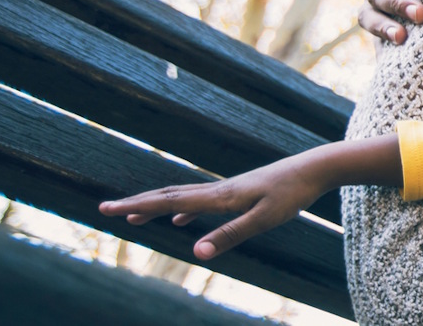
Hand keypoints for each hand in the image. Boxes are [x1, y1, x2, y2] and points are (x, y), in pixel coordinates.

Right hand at [98, 155, 330, 259]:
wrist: (315, 168)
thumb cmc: (292, 194)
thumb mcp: (263, 220)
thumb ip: (230, 236)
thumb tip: (195, 253)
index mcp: (218, 197)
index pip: (168, 203)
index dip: (137, 207)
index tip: (107, 209)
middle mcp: (217, 190)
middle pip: (168, 196)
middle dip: (137, 204)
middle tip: (107, 210)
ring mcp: (227, 190)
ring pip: (183, 197)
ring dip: (156, 206)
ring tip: (135, 216)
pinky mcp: (239, 192)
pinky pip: (201, 201)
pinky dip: (183, 209)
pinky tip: (182, 219)